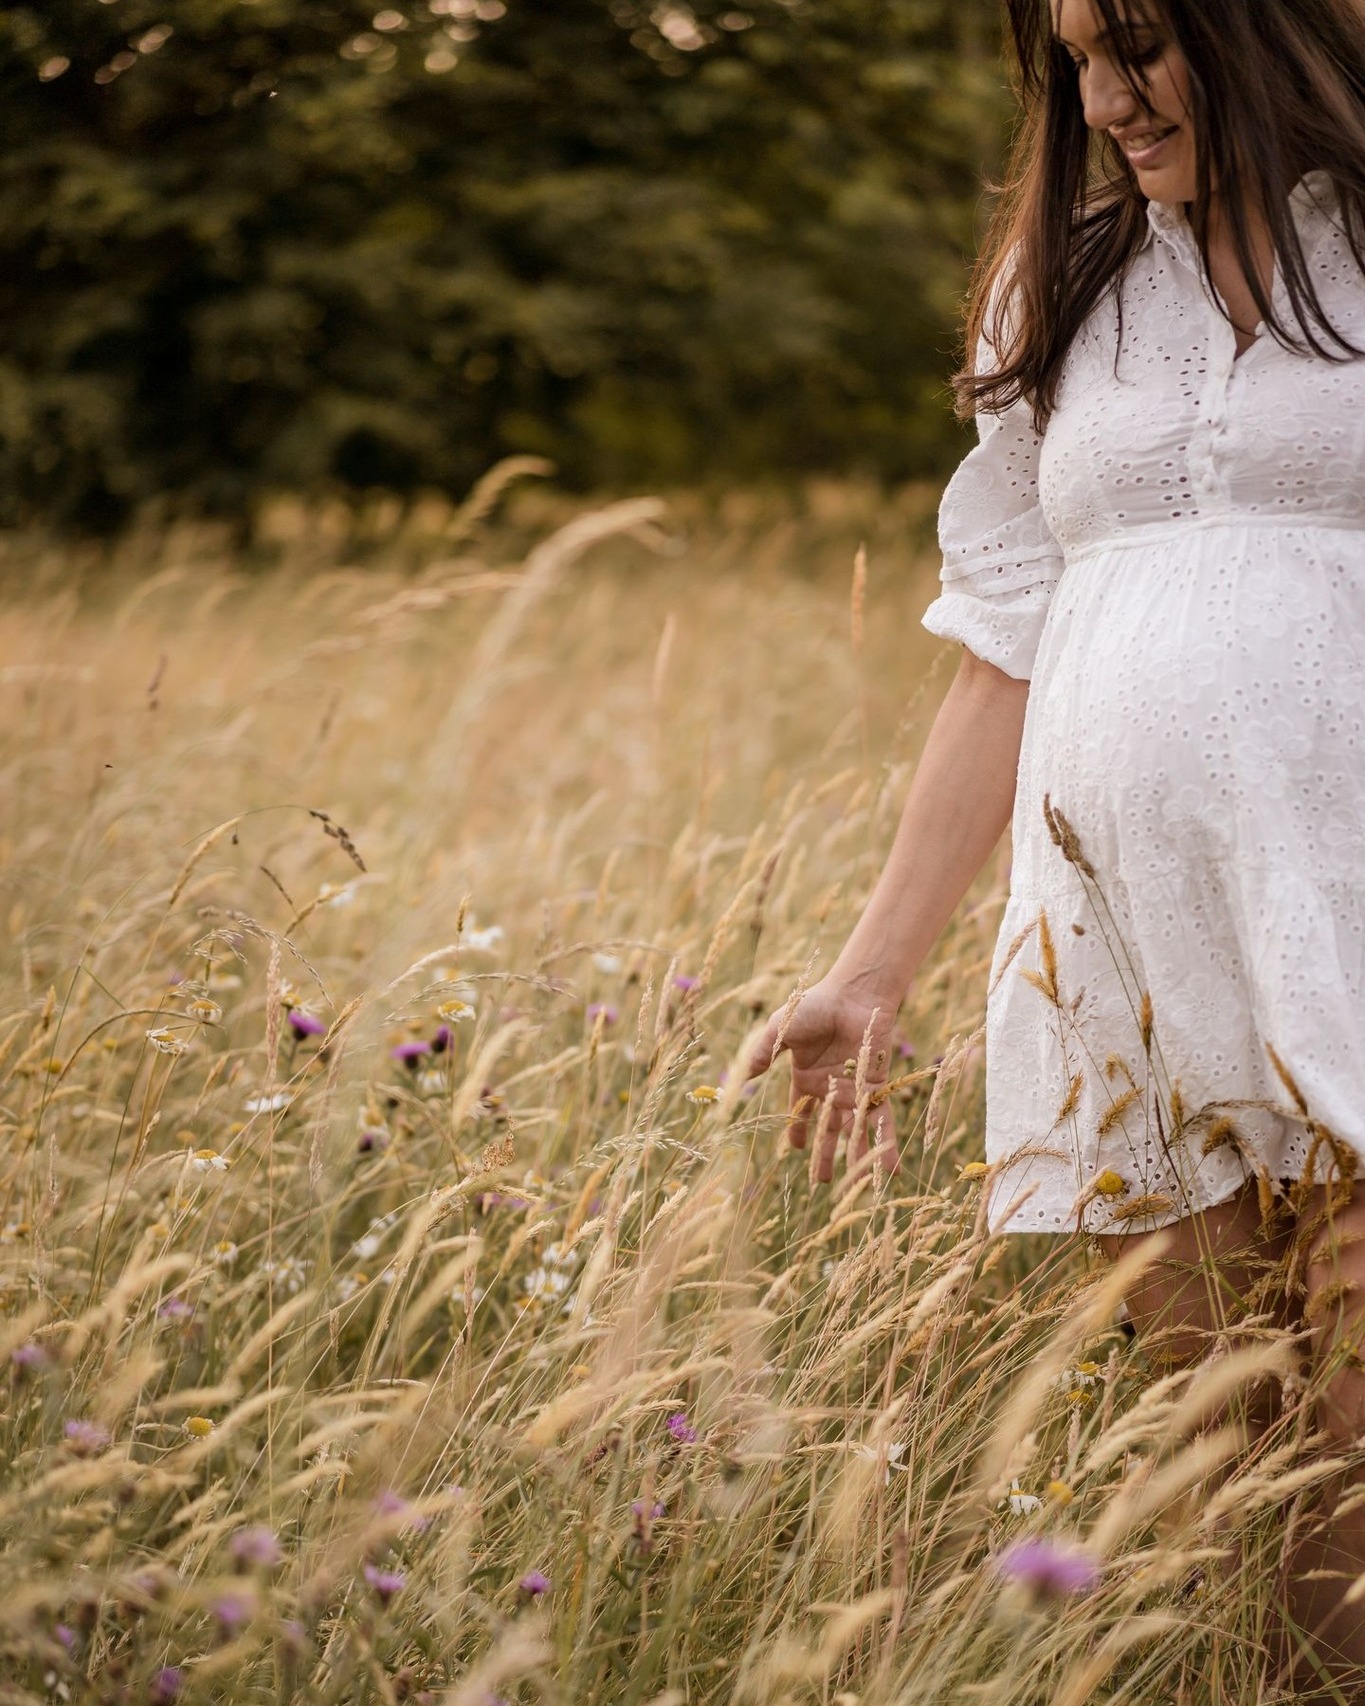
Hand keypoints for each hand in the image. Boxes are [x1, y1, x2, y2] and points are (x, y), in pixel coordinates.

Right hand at [747, 977, 900, 1183]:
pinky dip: (886, 1142)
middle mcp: (831, 1087)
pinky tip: (890, 1167)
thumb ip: (763, 1054)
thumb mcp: (780, 1030)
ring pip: (854, 1129)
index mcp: (807, 1076)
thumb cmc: (814, 1006)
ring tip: (857, 1185)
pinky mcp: (877, 1086)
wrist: (852, 993)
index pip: (801, 1111)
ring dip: (855, 1155)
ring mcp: (855, 1088)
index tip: (796, 1151)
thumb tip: (742, 1078)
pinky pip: (881, 1120)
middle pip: (828, 1128)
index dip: (798, 1130)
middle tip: (821, 1182)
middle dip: (825, 1154)